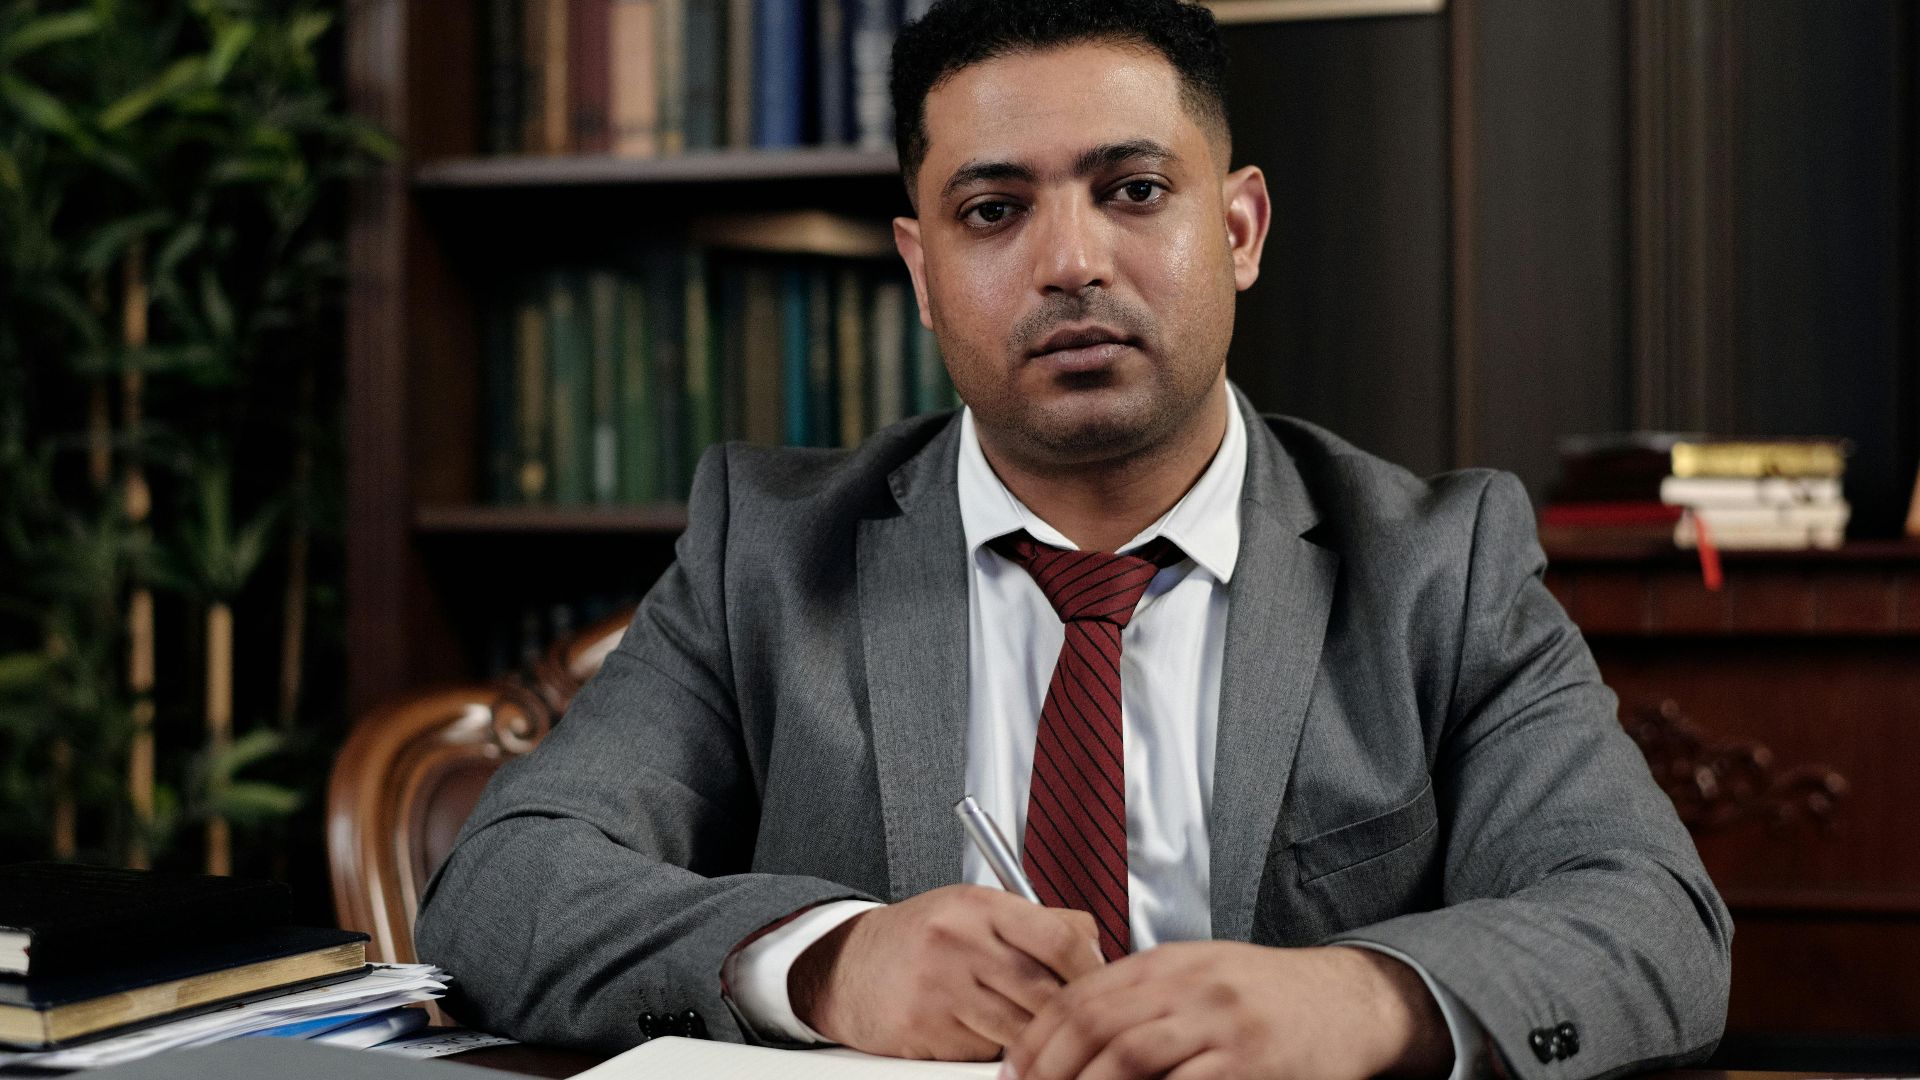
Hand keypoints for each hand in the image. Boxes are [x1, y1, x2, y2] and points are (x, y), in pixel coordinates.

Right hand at [788, 884, 1103, 1059]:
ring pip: (1021, 1028)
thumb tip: (1096, 949)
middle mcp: (957, 943)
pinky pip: (985, 1051)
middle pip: (1046, 991)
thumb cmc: (920, 938)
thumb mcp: (971, 910)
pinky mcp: (926, 1030)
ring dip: (1034, 1034)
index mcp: (976, 906)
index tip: (1100, 983)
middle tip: (1073, 1016)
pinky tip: (983, 1032)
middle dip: (1067, 1010)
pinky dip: (995, 1049)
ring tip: (1028, 1024)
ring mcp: (940, 989)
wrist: (847, 967)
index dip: (1091, 968)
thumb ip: (1031, 923)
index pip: (1060, 938)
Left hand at [1004, 942, 1452, 1079]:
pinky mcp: (1249, 1065)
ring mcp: (1221, 1027)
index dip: (1039, 1037)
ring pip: (1132, 1058)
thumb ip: (1142, 996)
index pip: (1083, 995)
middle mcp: (1191, 988)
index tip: (1016, 1069)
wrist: (1349, 1003)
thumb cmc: (1270, 995)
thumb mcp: (1200, 974)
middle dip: (1052, 1068)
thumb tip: (1071, 1029)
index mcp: (1171, 963)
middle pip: (1097, 1026)